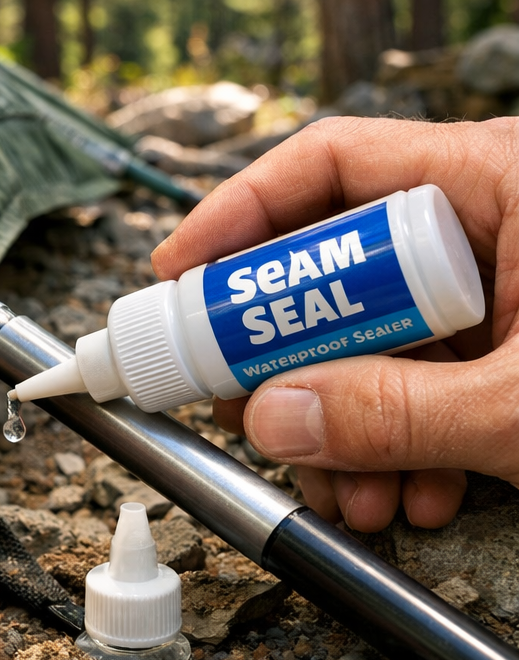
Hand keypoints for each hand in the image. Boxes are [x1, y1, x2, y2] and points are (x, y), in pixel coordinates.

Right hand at [152, 115, 518, 531]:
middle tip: (239, 408)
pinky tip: (413, 497)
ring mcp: (503, 289)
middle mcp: (490, 222)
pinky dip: (407, 445)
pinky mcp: (514, 346)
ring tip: (347, 493)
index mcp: (499, 180)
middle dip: (288, 361)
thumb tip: (271, 419)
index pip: (331, 162)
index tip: (175, 276)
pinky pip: (427, 382)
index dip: (239, 213)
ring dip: (348, 429)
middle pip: (334, 269)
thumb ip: (398, 414)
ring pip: (375, 342)